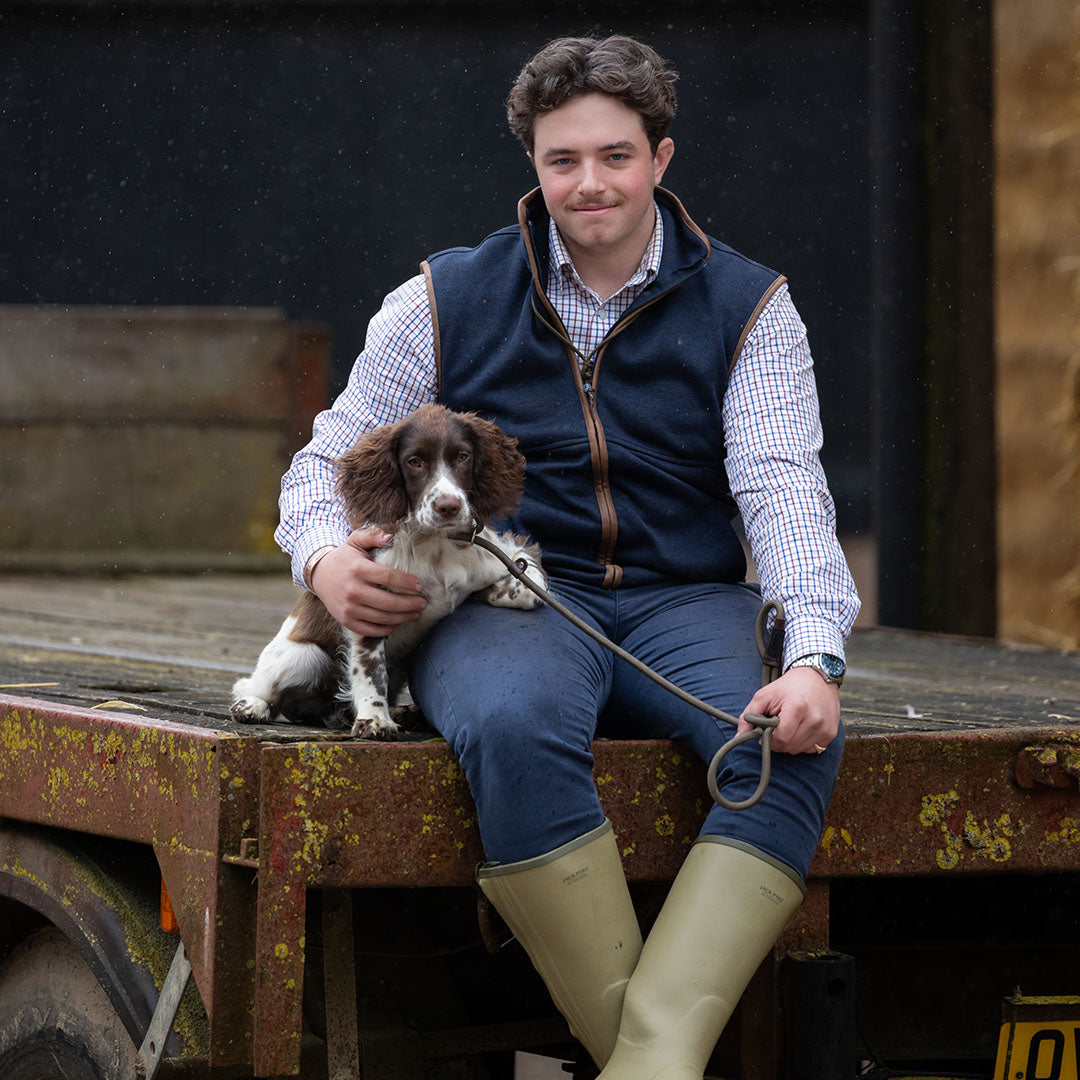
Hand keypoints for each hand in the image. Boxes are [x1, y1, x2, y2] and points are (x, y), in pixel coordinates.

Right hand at [309, 528, 425, 636]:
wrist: (318, 574)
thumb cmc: (344, 558)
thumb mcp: (355, 541)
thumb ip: (372, 536)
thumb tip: (390, 536)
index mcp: (358, 569)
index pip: (388, 577)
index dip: (407, 583)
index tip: (420, 586)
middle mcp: (353, 590)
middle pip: (388, 602)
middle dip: (410, 604)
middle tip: (423, 603)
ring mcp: (348, 608)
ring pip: (382, 618)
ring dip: (403, 618)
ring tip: (416, 613)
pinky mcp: (346, 620)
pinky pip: (370, 630)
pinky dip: (386, 629)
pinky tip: (397, 623)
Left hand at [737, 667, 839, 754]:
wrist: (817, 676)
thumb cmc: (788, 686)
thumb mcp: (764, 695)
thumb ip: (748, 716)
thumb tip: (738, 737)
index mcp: (798, 708)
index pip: (780, 739)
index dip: (769, 738)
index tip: (767, 729)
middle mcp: (815, 720)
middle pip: (789, 746)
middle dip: (779, 740)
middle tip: (779, 724)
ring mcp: (826, 728)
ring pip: (799, 750)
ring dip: (791, 742)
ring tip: (791, 724)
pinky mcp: (831, 733)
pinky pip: (812, 749)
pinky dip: (803, 743)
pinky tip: (802, 728)